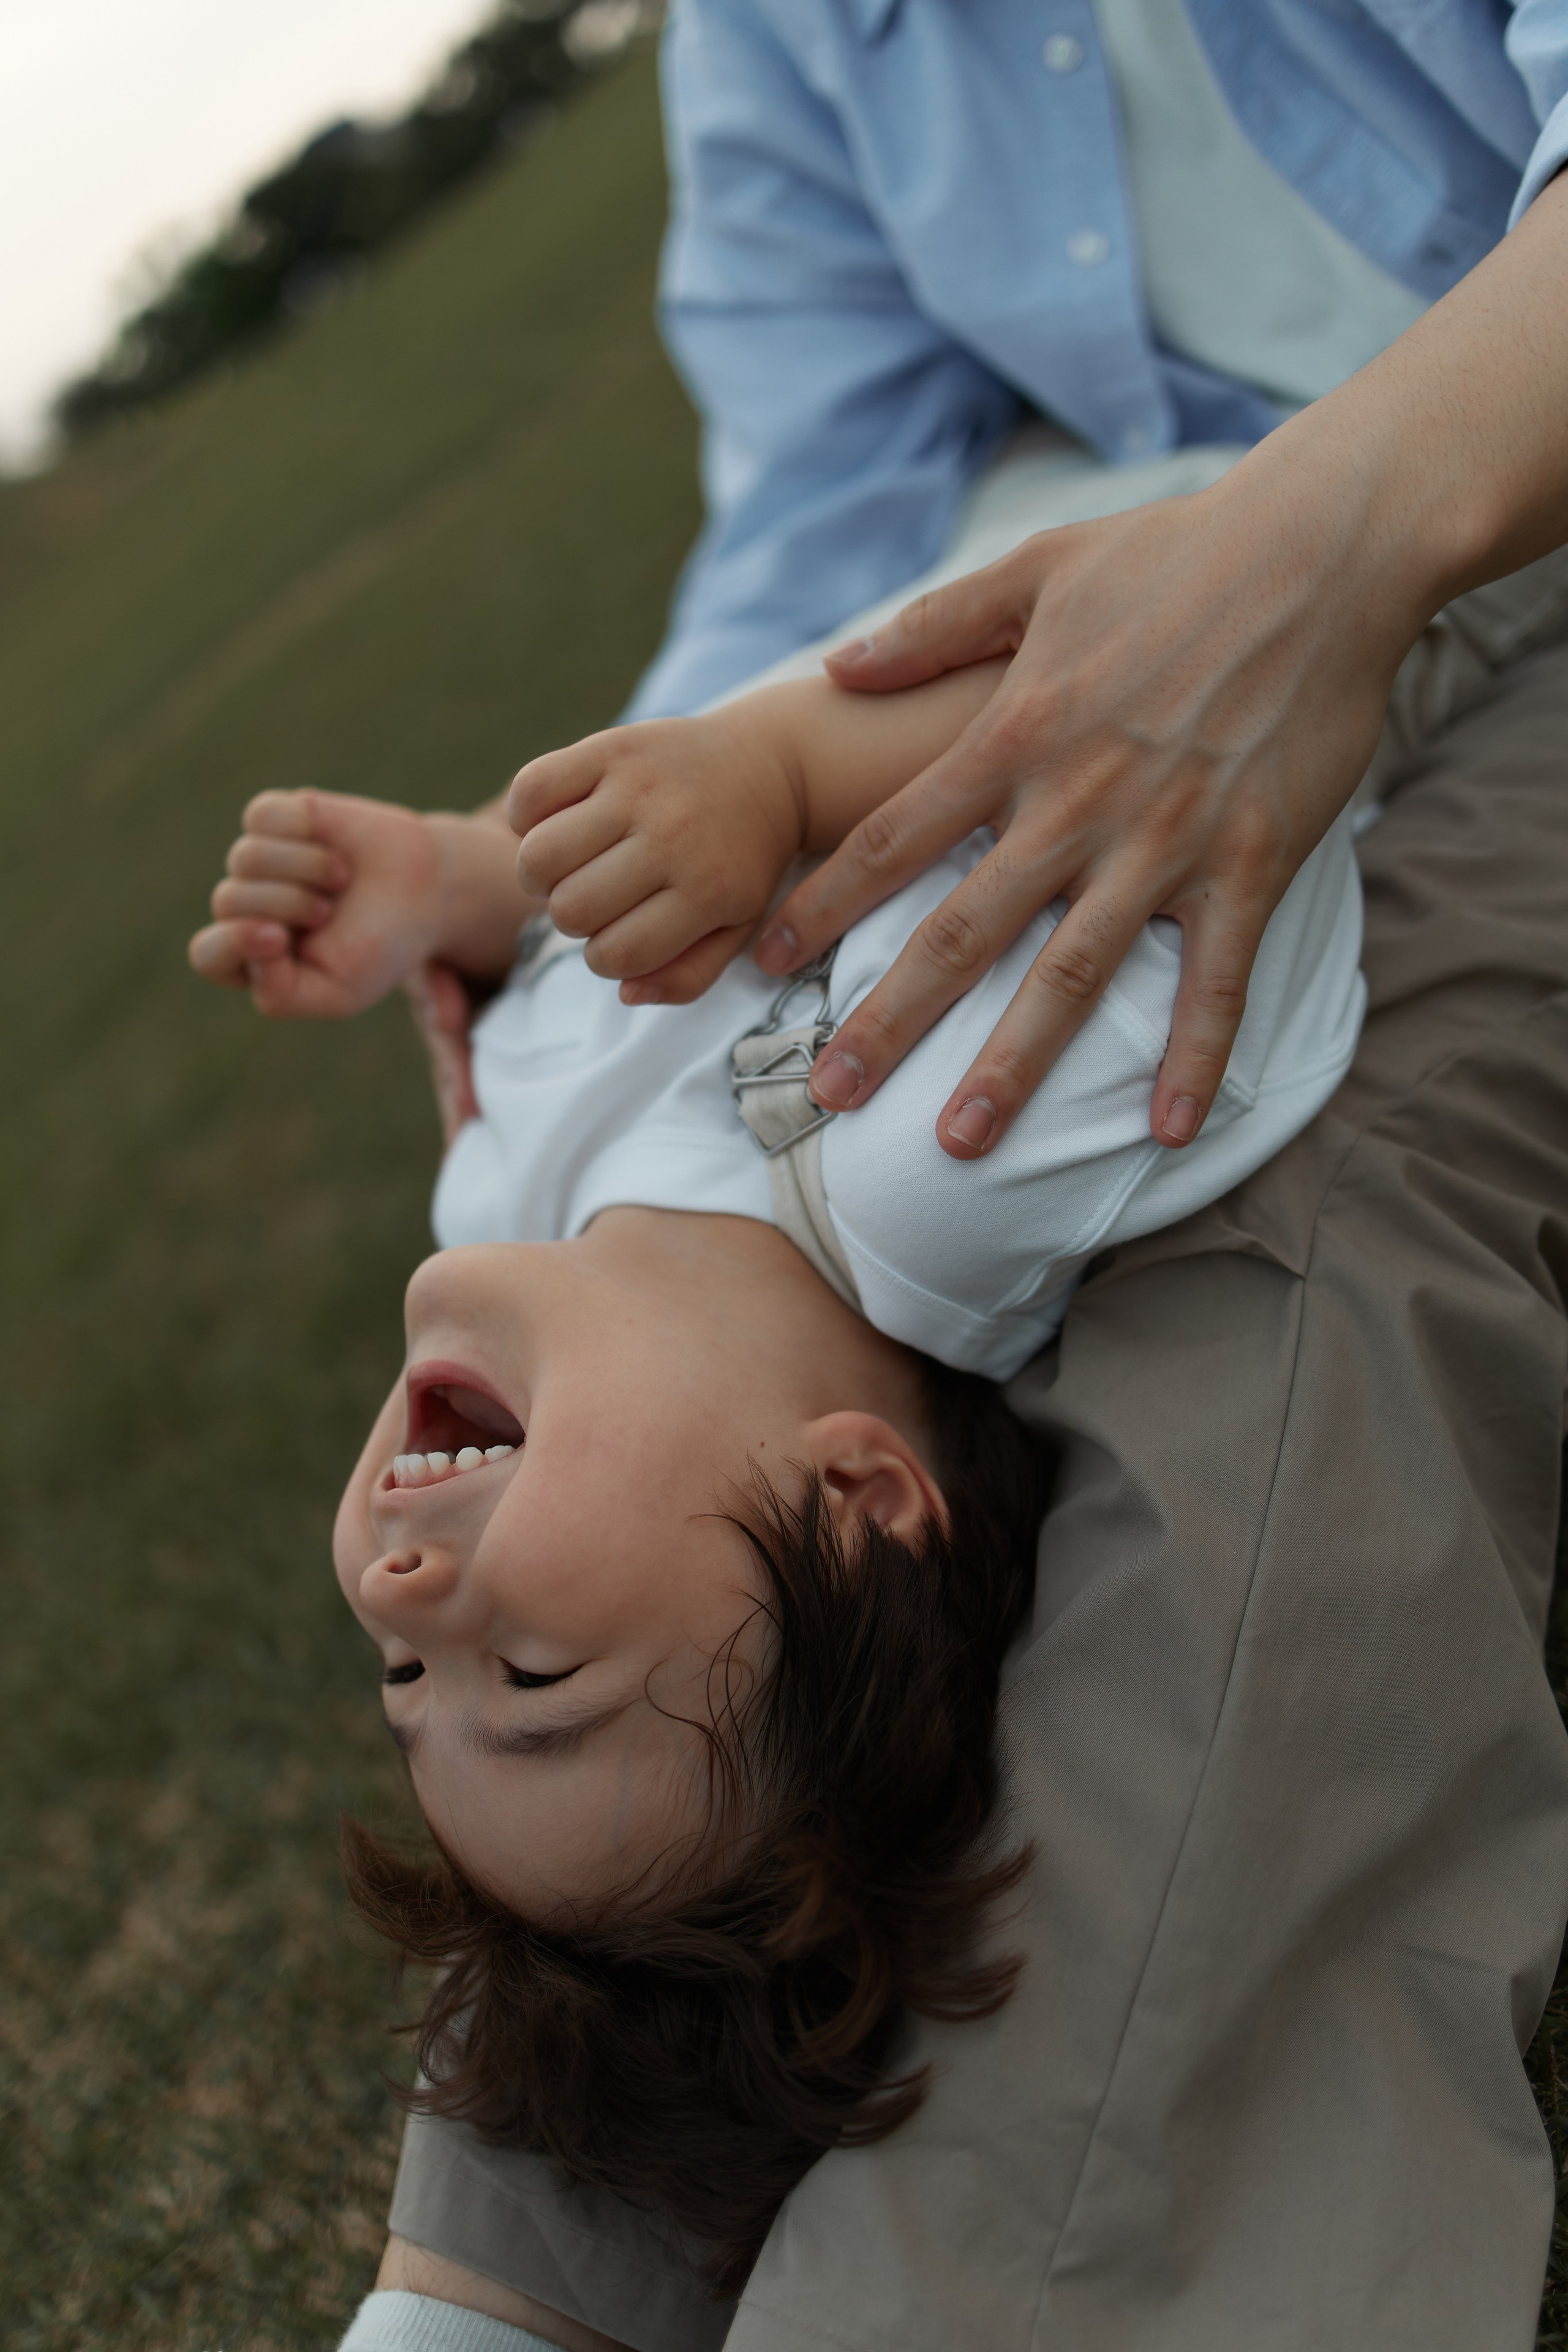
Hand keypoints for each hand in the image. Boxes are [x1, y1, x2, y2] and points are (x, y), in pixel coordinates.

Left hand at [189, 789, 526, 1017]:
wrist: (425, 893)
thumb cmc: (379, 950)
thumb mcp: (338, 994)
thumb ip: (281, 994)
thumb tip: (244, 939)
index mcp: (252, 960)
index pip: (209, 954)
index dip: (235, 944)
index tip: (277, 938)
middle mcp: (245, 908)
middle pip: (228, 901)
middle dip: (289, 905)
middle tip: (329, 912)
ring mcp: (257, 863)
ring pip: (247, 858)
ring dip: (307, 869)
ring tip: (339, 880)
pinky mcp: (275, 819)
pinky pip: (262, 816)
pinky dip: (303, 829)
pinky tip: (329, 842)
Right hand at [508, 712, 803, 1004]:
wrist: (766, 766)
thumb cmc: (741, 862)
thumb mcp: (736, 928)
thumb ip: (688, 977)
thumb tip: (624, 993)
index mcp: (707, 891)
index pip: (614, 955)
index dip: (603, 958)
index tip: (618, 937)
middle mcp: (672, 838)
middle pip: (570, 910)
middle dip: (571, 917)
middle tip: (593, 896)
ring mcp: (638, 788)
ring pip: (539, 857)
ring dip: (539, 874)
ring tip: (567, 865)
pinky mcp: (612, 747)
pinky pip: (530, 790)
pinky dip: (525, 815)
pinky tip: (554, 821)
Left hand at [755, 452, 1423, 1158]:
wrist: (1325, 547)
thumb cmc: (1178, 551)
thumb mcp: (1038, 567)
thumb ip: (933, 626)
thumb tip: (835, 667)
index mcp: (1016, 733)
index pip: (894, 835)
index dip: (826, 902)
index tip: (766, 960)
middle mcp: (1077, 801)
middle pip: (963, 931)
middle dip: (889, 1020)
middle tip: (829, 1095)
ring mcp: (1165, 841)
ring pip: (1071, 976)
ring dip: (1012, 1067)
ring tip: (960, 1145)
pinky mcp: (1250, 862)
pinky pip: (1215, 979)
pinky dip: (1193, 1057)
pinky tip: (1169, 1132)